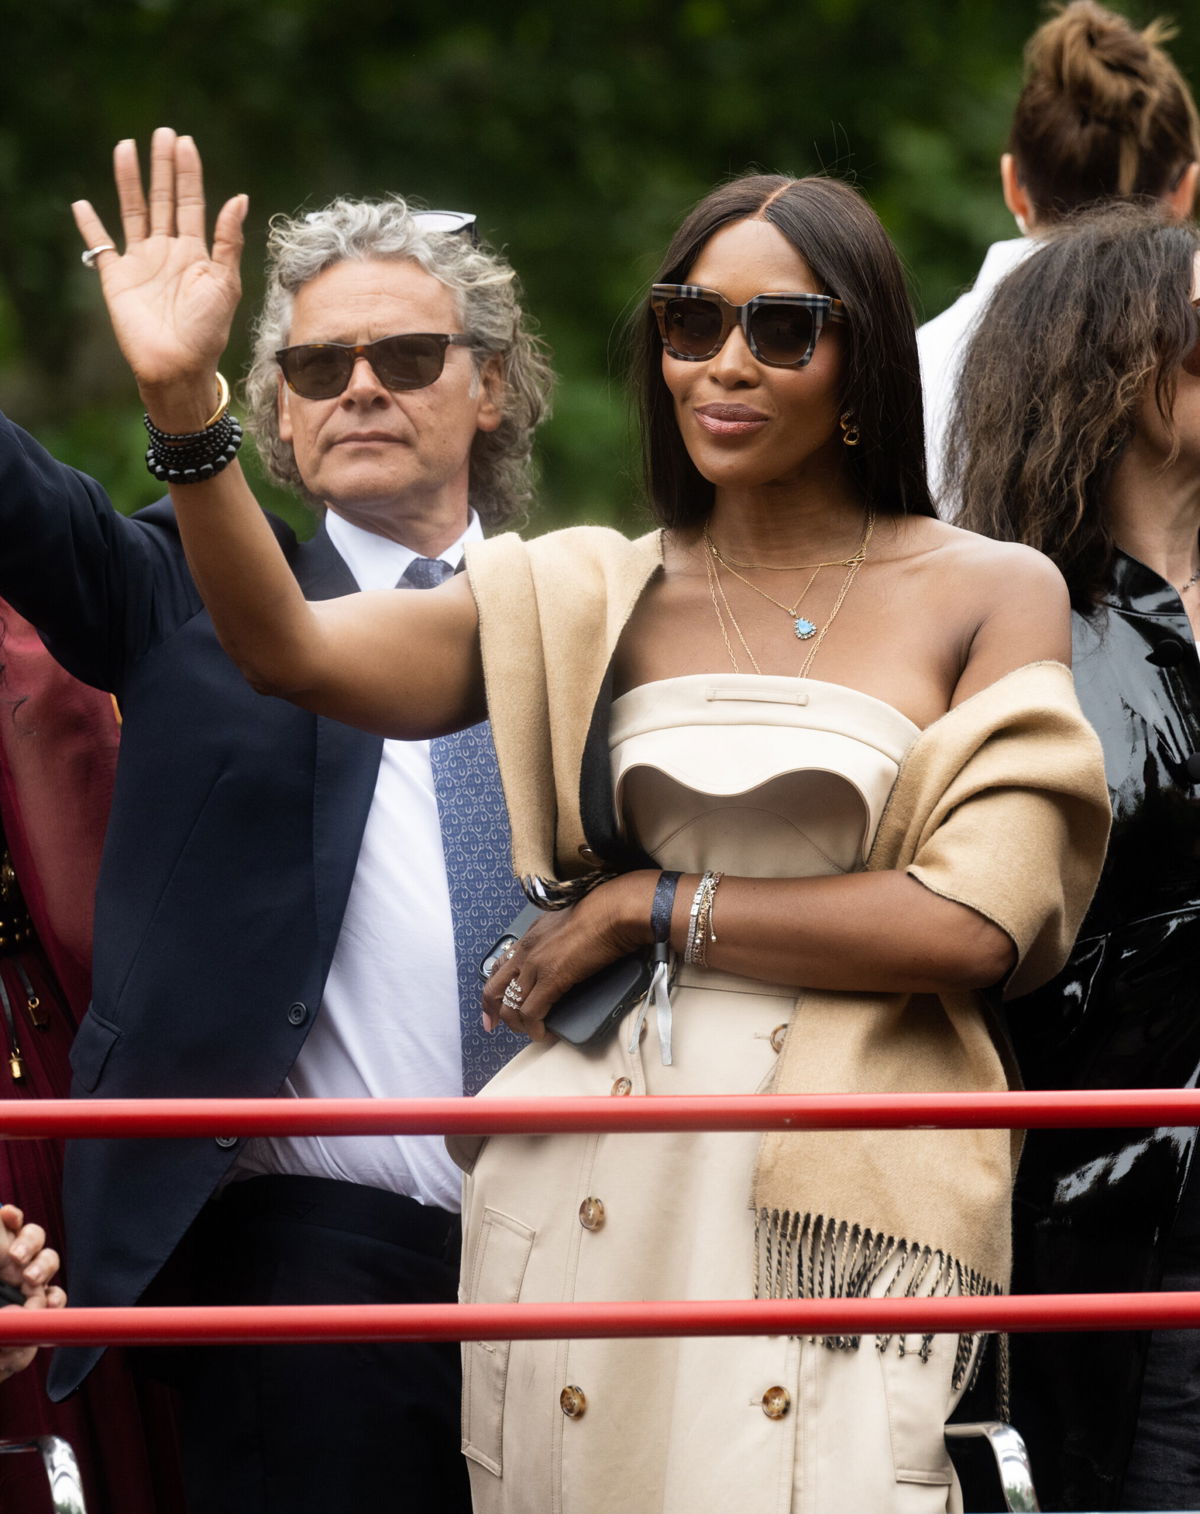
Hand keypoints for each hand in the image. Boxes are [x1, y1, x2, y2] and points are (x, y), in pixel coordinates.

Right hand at [0, 1203, 64, 1382]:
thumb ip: (10, 1354)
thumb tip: (25, 1330)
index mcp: (24, 1302)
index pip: (51, 1298)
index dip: (55, 1300)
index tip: (49, 1303)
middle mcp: (18, 1274)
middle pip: (47, 1262)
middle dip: (44, 1268)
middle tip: (29, 1279)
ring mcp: (7, 1253)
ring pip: (35, 1237)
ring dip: (31, 1244)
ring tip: (15, 1256)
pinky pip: (12, 1217)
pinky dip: (12, 1216)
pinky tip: (8, 1215)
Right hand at [71, 127, 247, 423]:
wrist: (178, 366)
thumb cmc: (207, 331)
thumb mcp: (225, 284)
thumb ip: (228, 241)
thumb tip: (239, 197)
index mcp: (196, 252)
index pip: (191, 203)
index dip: (188, 173)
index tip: (185, 142)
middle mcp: (168, 252)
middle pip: (163, 199)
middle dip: (162, 167)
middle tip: (162, 133)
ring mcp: (141, 262)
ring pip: (133, 212)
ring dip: (129, 182)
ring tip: (125, 148)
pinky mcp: (116, 278)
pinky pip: (100, 247)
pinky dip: (90, 227)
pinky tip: (83, 205)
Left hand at [482, 872, 656, 1040]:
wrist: (614, 912)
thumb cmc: (602, 912)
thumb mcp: (569, 922)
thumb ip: (558, 940)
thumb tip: (564, 955)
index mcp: (531, 935)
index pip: (500, 964)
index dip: (494, 987)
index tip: (493, 1004)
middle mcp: (527, 950)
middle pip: (494, 988)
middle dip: (493, 1011)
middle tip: (496, 1026)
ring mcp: (536, 965)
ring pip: (511, 1005)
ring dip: (519, 1025)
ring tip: (532, 1032)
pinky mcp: (551, 979)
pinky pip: (532, 1013)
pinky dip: (536, 1029)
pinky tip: (544, 1034)